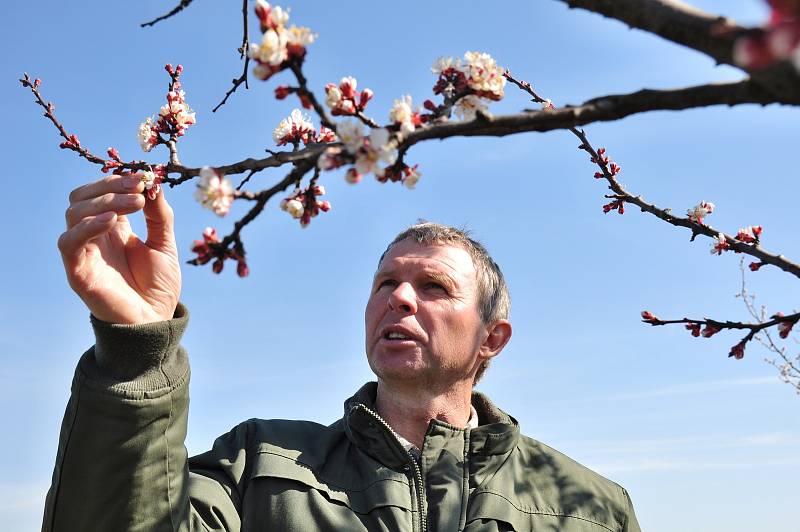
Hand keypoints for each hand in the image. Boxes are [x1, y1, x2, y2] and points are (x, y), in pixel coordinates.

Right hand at [58, 173, 181, 323]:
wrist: (156, 320)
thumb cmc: (158, 285)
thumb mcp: (165, 244)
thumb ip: (159, 215)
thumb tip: (154, 184)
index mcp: (113, 227)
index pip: (101, 191)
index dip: (119, 180)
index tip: (144, 178)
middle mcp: (94, 236)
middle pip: (81, 197)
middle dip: (109, 186)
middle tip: (138, 189)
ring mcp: (84, 252)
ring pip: (74, 214)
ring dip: (103, 202)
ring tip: (133, 204)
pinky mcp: (78, 271)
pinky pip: (69, 243)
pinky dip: (86, 227)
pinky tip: (112, 222)